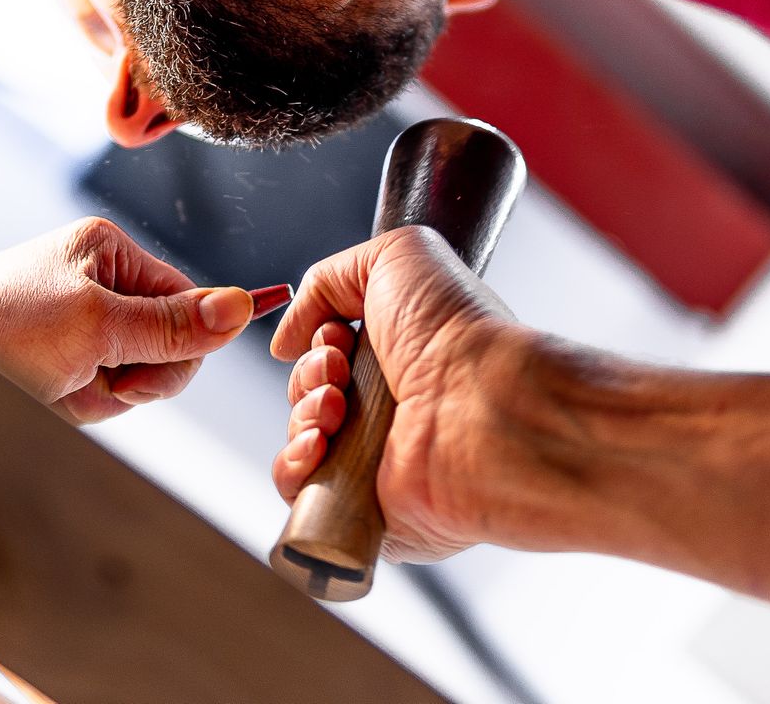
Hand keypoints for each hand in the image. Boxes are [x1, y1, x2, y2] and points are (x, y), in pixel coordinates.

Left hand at [0, 217, 252, 422]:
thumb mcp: (96, 327)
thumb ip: (172, 324)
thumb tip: (244, 307)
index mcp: (112, 251)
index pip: (189, 303)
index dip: (181, 347)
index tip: (143, 373)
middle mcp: (101, 281)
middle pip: (167, 345)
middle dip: (136, 376)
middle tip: (95, 379)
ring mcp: (83, 321)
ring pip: (135, 376)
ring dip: (103, 394)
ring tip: (59, 385)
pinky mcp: (64, 355)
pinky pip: (102, 392)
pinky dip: (80, 403)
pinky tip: (48, 393)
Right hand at [269, 225, 540, 561]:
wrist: (482, 404)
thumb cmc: (455, 332)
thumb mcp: (394, 257)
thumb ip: (328, 279)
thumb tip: (288, 338)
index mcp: (401, 358)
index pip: (327, 355)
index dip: (317, 341)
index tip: (337, 336)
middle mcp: (390, 411)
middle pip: (306, 395)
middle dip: (308, 376)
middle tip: (340, 371)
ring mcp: (375, 463)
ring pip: (297, 441)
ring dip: (302, 415)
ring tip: (338, 408)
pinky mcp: (365, 511)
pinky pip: (300, 494)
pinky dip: (294, 466)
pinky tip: (319, 447)